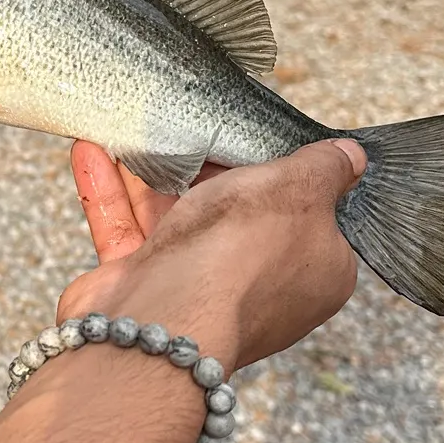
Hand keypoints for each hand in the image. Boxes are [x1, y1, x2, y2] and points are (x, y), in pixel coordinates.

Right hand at [59, 140, 364, 371]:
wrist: (161, 320)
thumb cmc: (240, 254)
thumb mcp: (299, 190)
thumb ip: (325, 168)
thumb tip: (352, 158)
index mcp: (315, 272)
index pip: (313, 217)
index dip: (291, 177)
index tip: (266, 141)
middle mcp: (260, 287)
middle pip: (240, 215)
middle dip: (212, 169)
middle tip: (197, 122)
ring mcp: (200, 291)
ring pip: (177, 220)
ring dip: (151, 174)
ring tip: (136, 128)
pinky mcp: (147, 292)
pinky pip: (129, 234)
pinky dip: (110, 195)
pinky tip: (91, 151)